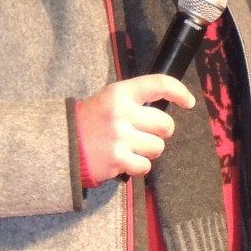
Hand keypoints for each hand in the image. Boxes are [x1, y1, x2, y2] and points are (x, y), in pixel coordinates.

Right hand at [77, 74, 194, 181]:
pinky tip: (124, 160)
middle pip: (165, 124)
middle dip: (160, 131)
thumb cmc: (91, 121)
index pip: (159, 84)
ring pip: (158, 147)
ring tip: (129, 147)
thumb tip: (169, 104)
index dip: (179, 92)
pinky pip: (145, 166)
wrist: (62, 144)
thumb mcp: (110, 99)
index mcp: (120, 93)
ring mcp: (120, 137)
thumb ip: (135, 100)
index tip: (188, 102)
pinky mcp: (117, 160)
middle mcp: (121, 113)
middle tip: (143, 132)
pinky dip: (138, 166)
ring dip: (148, 150)